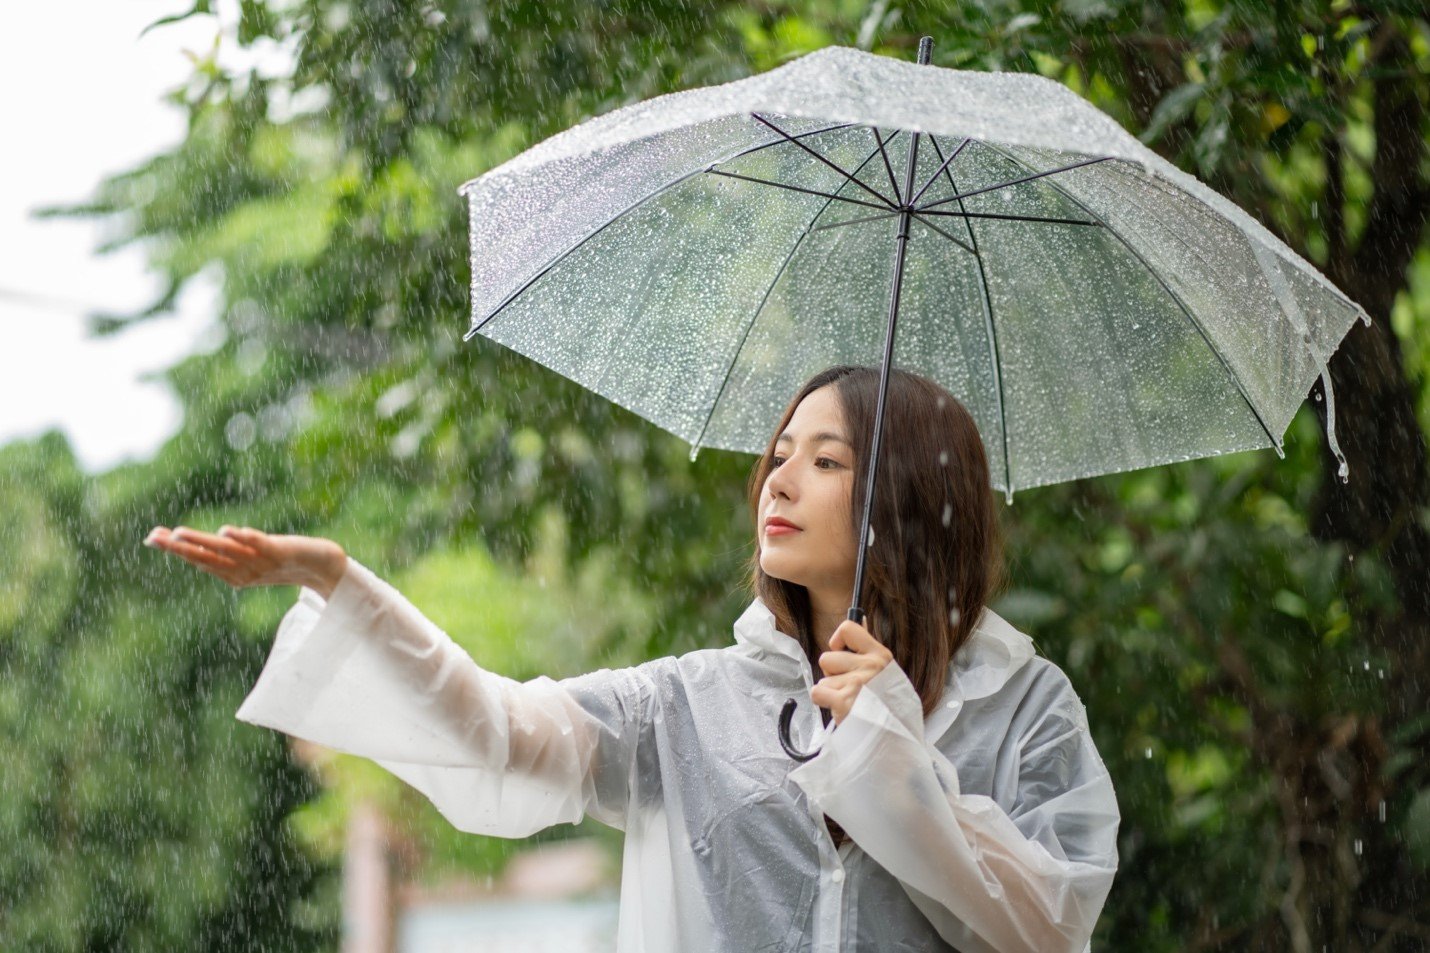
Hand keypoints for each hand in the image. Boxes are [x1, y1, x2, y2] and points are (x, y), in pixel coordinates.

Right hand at [143, 525, 347, 598]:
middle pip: (207, 558)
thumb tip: (202, 544)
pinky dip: (243, 539)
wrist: (324, 567)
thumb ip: (229, 554)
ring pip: (227, 552)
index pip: (200, 560)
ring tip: (179, 532)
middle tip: (153, 537)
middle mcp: (245, 570)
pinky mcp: (280, 550)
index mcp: (236, 574)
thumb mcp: (253, 560)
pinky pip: (259, 544)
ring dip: (203, 542)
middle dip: (179, 548)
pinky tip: (228, 531)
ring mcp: (262, 561)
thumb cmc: (285, 561)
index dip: (176, 550)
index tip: (151, 537)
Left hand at [811, 618, 893, 724]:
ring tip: (849, 702)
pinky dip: (823, 701)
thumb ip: (869, 649)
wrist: (895, 738)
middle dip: (832, 674)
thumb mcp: (887, 672)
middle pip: (827, 658)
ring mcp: (857, 683)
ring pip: (823, 679)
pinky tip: (839, 708)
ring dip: (831, 692)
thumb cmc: (888, 707)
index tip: (842, 652)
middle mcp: (869, 667)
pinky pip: (817, 692)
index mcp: (880, 656)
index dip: (837, 641)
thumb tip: (860, 619)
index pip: (849, 628)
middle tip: (848, 688)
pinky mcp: (844, 701)